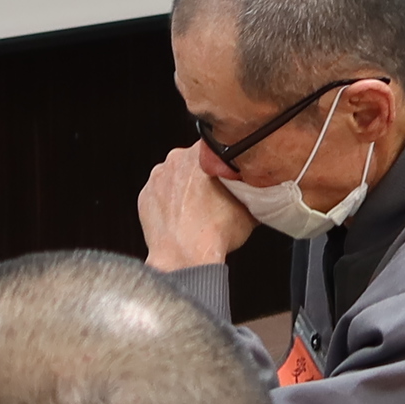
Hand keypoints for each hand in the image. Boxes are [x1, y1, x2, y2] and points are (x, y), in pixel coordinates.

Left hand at [140, 145, 254, 270]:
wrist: (184, 257)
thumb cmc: (215, 232)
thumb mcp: (251, 207)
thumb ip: (252, 189)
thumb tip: (259, 188)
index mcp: (203, 152)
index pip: (217, 146)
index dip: (225, 162)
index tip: (229, 176)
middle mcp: (177, 158)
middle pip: (194, 159)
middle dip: (204, 174)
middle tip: (216, 197)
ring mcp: (158, 176)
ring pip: (176, 176)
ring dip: (185, 188)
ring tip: (198, 211)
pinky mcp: (145, 195)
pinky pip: (160, 193)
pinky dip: (169, 203)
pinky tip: (182, 218)